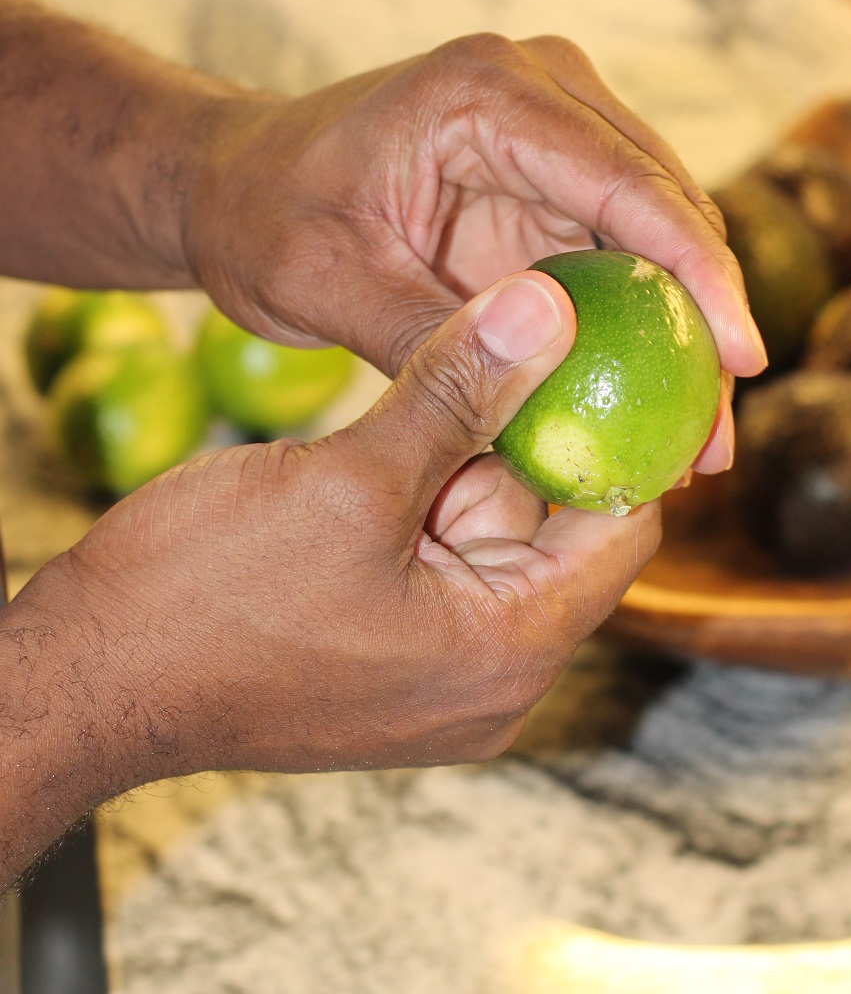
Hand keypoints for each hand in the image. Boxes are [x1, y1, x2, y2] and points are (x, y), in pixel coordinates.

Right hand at [0, 272, 656, 886]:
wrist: (87, 680)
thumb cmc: (207, 596)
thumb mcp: (348, 478)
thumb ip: (459, 390)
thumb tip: (550, 308)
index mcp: (509, 653)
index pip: (620, 528)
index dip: (613, 430)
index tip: (594, 346)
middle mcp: (493, 685)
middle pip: (551, 533)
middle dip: (508, 447)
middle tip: (471, 357)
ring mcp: (438, 684)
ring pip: (484, 542)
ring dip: (448, 473)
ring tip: (392, 423)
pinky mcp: (388, 671)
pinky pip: (433, 573)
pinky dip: (409, 512)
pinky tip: (360, 466)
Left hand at [184, 33, 764, 471]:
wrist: (235, 185)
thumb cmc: (262, 217)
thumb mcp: (322, 284)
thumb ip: (426, 331)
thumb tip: (542, 365)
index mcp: (487, 91)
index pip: (627, 180)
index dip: (698, 271)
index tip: (742, 357)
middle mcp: (543, 91)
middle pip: (667, 203)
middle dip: (708, 321)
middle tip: (716, 439)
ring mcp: (559, 131)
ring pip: (664, 232)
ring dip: (688, 334)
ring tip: (701, 444)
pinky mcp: (559, 180)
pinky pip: (629, 255)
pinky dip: (647, 329)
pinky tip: (658, 411)